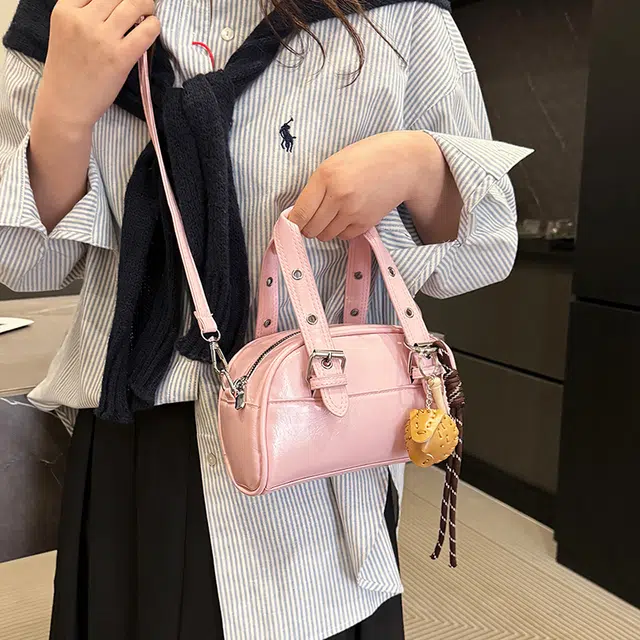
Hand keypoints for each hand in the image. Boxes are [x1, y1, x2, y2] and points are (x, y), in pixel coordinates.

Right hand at [34, 0, 159, 132]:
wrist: (66, 104)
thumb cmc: (68, 70)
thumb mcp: (65, 31)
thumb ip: (83, 13)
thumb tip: (117, 4)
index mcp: (65, 10)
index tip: (121, 1)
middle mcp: (83, 20)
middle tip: (141, 3)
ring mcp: (102, 39)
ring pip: (133, 5)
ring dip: (147, 5)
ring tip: (149, 11)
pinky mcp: (120, 57)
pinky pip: (146, 31)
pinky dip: (154, 25)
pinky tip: (152, 27)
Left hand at [288, 131, 445, 241]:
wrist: (403, 163)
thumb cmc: (367, 158)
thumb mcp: (335, 162)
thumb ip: (317, 186)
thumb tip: (299, 212)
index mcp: (326, 176)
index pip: (299, 213)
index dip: (293, 222)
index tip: (293, 221)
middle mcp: (338, 196)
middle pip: (311, 229)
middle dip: (308, 227)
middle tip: (312, 219)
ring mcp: (353, 212)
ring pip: (326, 235)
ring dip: (324, 230)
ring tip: (331, 215)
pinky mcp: (366, 223)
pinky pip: (344, 236)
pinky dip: (341, 231)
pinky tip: (346, 217)